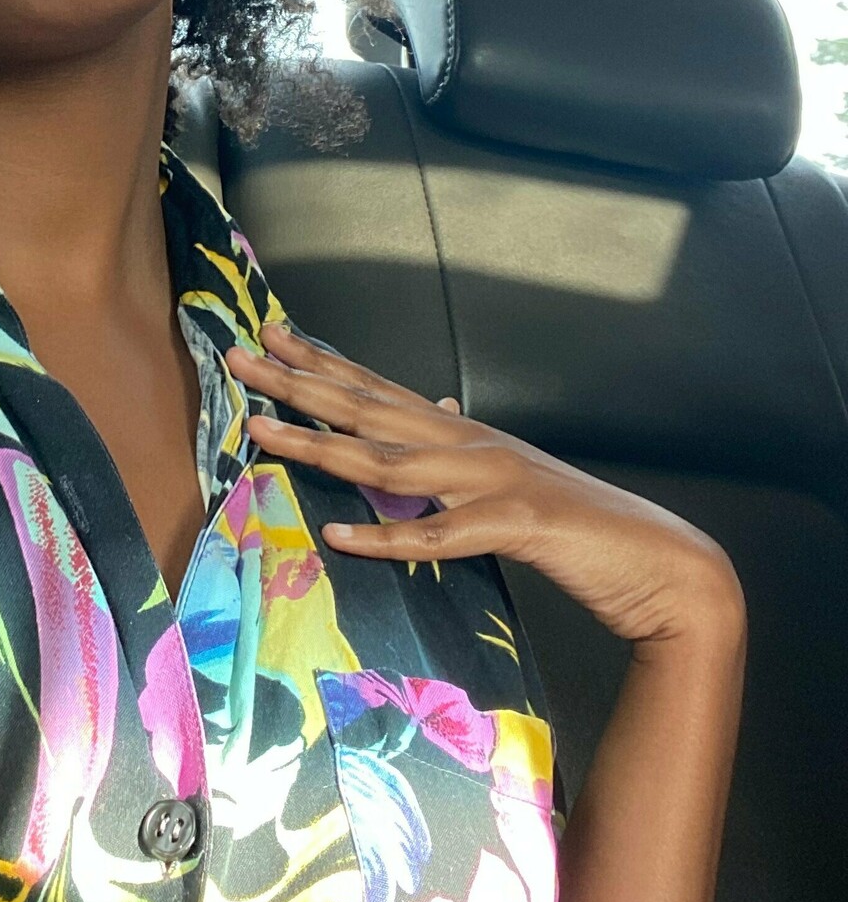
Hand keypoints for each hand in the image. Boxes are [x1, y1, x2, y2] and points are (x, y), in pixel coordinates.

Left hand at [225, 321, 744, 647]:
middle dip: (297, 383)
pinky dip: (389, 535)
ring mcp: (494, 480)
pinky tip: (342, 537)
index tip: (271, 336)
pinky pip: (440, 533)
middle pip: (368, 409)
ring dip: (319, 448)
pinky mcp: (516, 525)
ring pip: (389, 461)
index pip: (379, 388)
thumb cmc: (579, 529)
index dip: (322, 362)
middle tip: (240, 357)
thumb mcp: (507, 484)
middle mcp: (471, 443)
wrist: (662, 565)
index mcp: (466, 433)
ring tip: (260, 433)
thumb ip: (461, 458)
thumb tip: (433, 414)